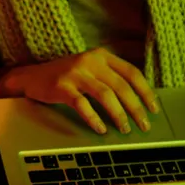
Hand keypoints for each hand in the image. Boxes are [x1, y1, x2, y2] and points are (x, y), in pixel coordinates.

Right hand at [0, 47, 157, 134]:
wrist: (31, 77)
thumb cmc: (65, 77)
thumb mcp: (89, 69)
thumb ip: (109, 78)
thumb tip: (137, 102)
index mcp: (101, 56)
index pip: (131, 72)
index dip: (145, 92)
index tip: (153, 108)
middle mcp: (90, 61)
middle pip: (121, 86)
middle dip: (135, 108)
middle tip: (143, 125)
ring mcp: (75, 73)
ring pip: (105, 95)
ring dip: (118, 115)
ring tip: (124, 129)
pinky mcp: (61, 86)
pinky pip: (82, 104)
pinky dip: (94, 118)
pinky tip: (100, 129)